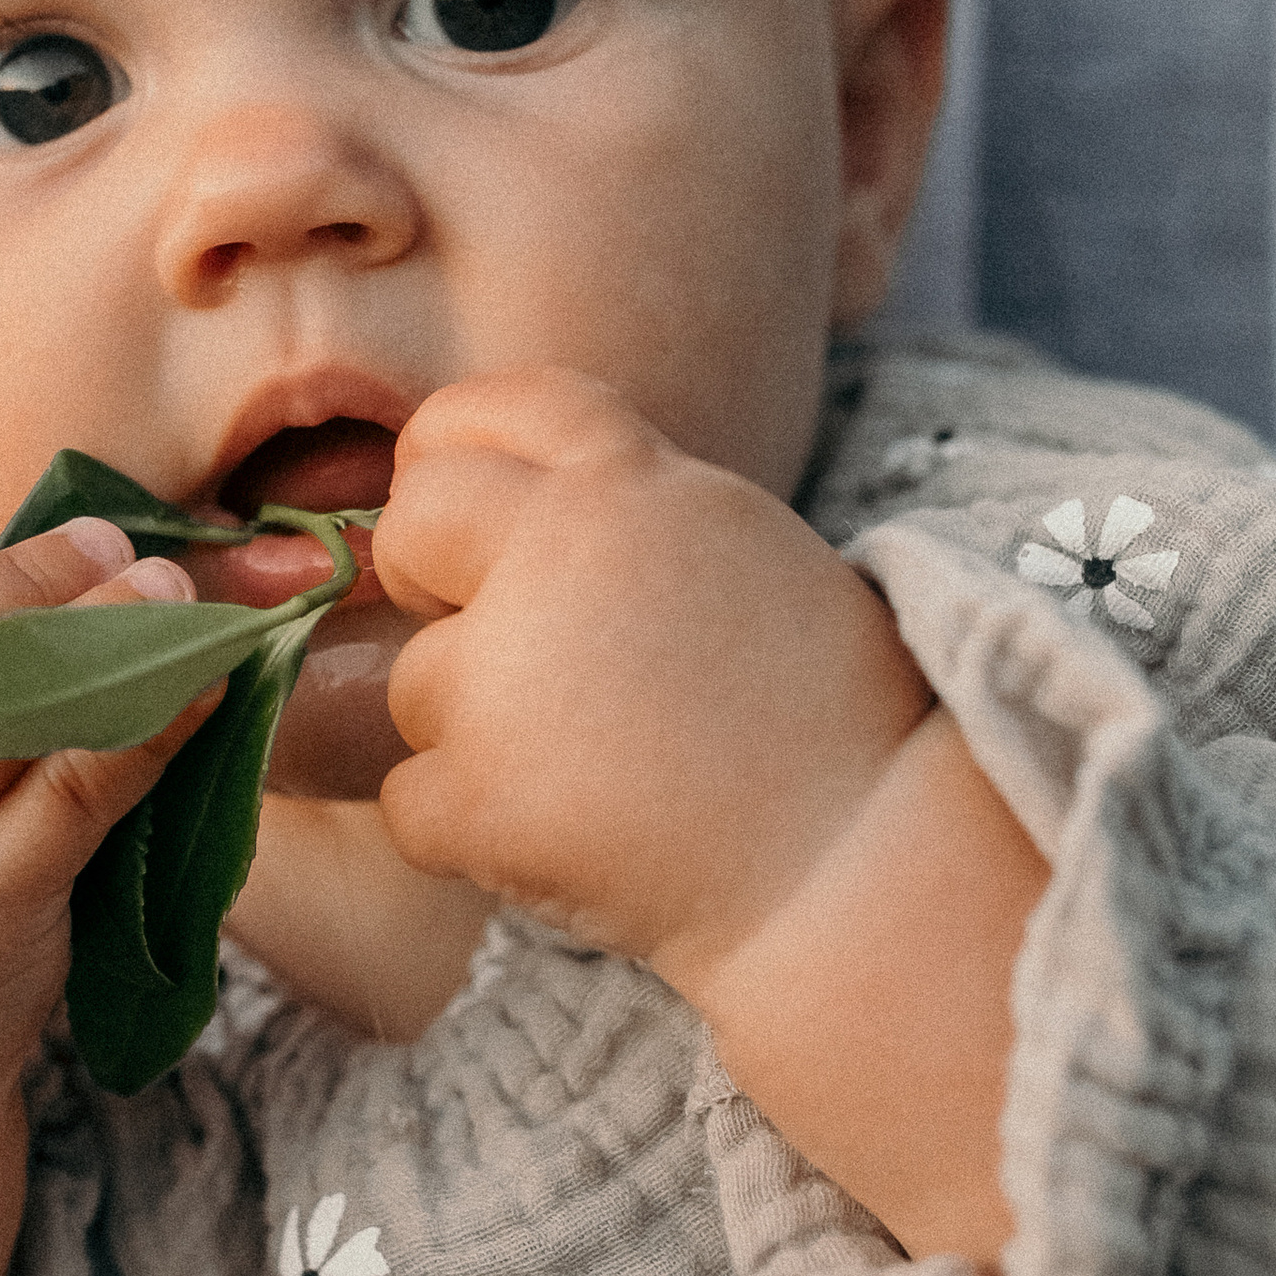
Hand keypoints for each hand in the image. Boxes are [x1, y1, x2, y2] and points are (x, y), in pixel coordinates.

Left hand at [372, 369, 929, 973]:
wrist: (863, 863)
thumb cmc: (829, 720)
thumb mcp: (745, 551)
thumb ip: (633, 519)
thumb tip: (531, 514)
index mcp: (635, 485)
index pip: (493, 412)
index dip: (450, 450)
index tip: (452, 500)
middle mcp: (557, 554)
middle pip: (413, 524)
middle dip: (424, 578)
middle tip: (495, 647)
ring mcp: (506, 677)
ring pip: (416, 684)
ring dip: (474, 733)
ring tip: (596, 773)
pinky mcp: (479, 794)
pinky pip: (411, 802)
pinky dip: (471, 833)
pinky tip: (570, 843)